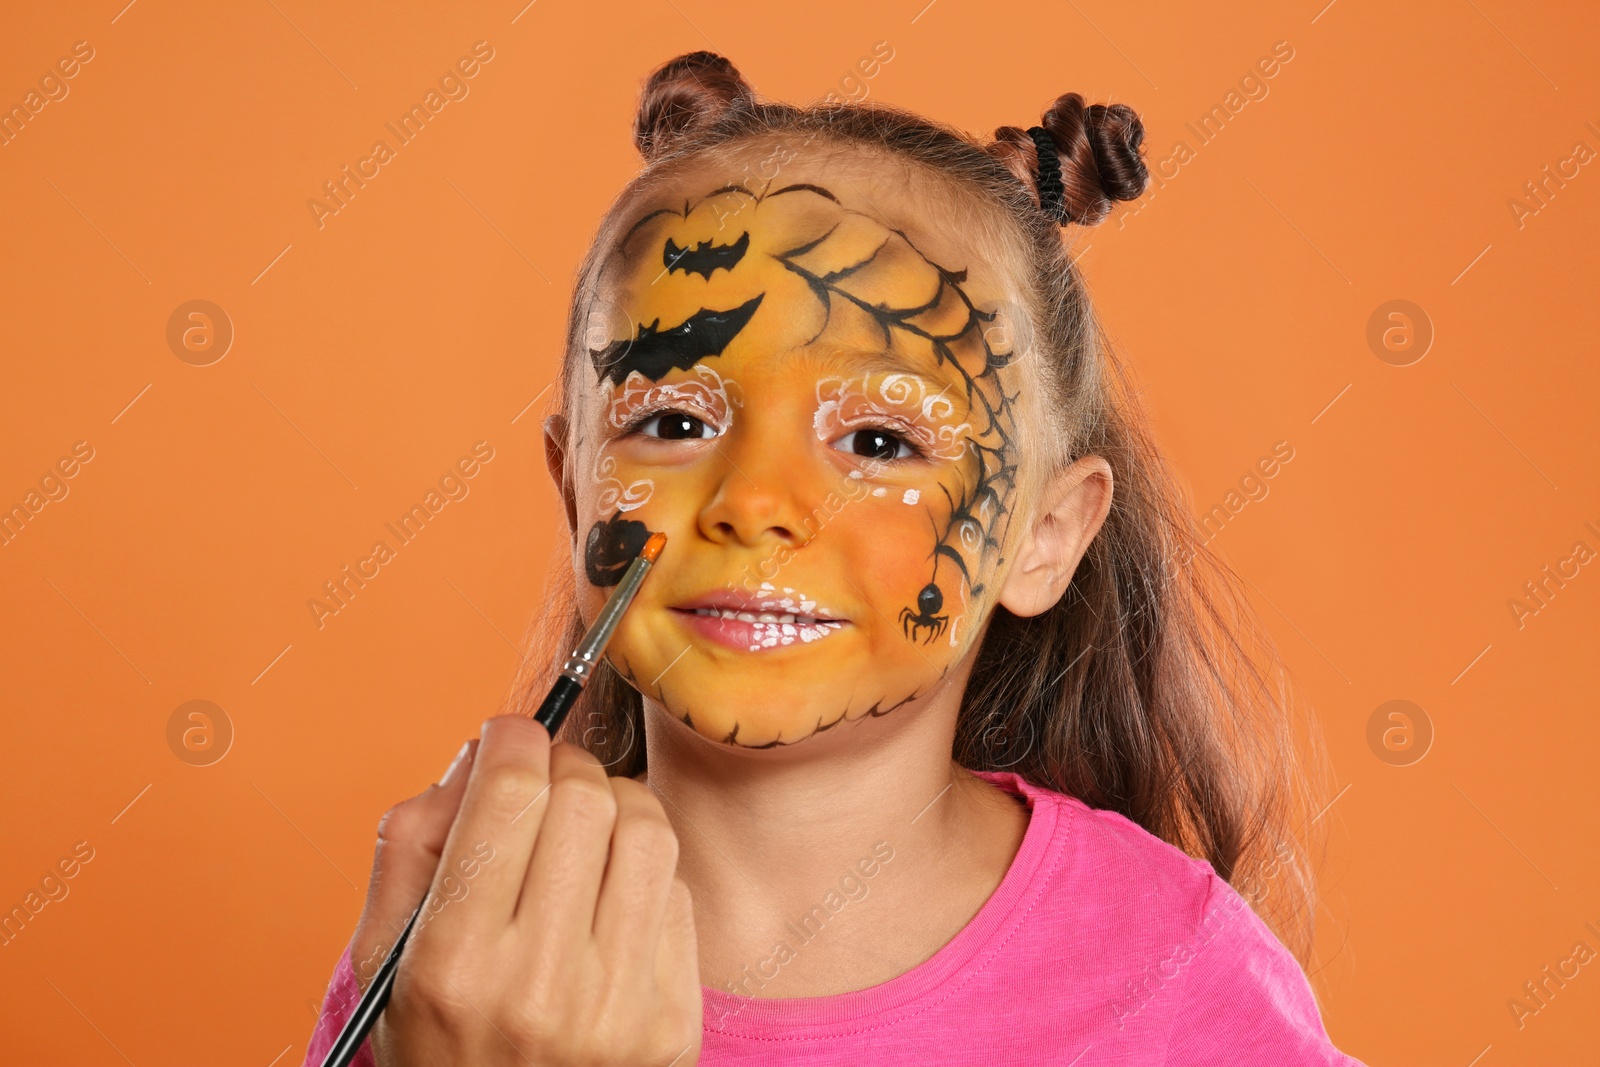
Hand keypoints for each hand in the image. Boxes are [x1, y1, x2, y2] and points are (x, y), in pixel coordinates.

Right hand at [348, 714, 701, 1065]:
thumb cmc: (439, 1047)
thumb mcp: (383, 959)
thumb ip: (412, 845)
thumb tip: (476, 754)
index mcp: (453, 961)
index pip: (511, 793)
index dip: (513, 739)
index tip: (508, 737)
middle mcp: (539, 985)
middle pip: (585, 797)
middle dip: (564, 765)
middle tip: (545, 780)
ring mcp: (617, 1008)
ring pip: (647, 829)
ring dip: (616, 805)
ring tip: (585, 828)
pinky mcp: (674, 1024)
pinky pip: (677, 894)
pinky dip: (645, 875)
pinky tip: (609, 900)